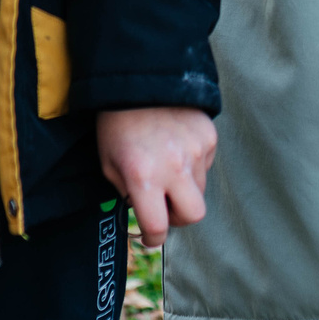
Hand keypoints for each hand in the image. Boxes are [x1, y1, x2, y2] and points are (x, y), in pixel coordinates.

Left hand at [97, 107, 216, 248]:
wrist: (137, 80)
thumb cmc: (117, 124)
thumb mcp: (109, 165)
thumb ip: (128, 193)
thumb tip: (146, 212)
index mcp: (144, 177)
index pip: (159, 227)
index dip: (153, 238)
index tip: (150, 237)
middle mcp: (174, 167)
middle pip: (193, 215)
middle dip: (179, 218)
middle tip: (166, 208)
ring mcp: (196, 150)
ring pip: (201, 189)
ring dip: (185, 189)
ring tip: (168, 168)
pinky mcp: (209, 136)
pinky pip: (206, 164)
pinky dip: (194, 165)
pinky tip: (176, 148)